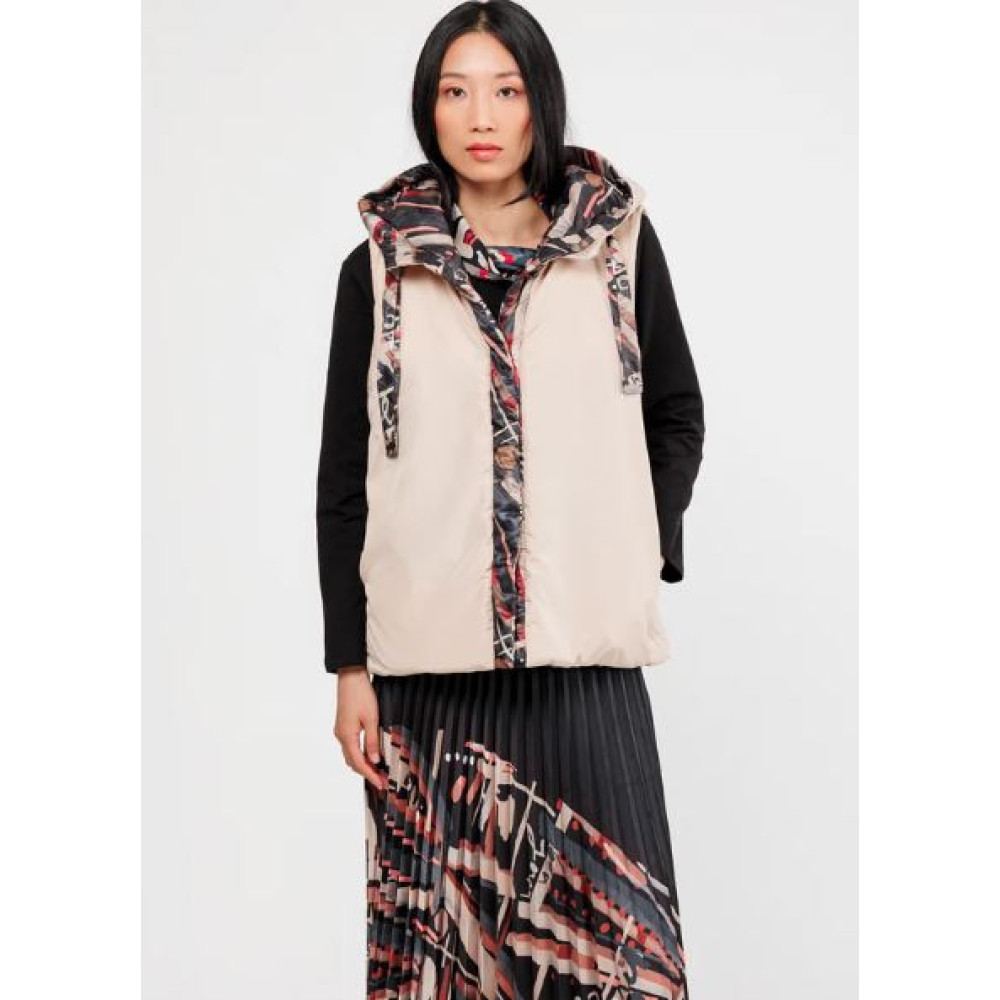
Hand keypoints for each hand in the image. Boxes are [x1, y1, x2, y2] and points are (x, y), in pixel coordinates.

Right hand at [333, 666, 386, 790]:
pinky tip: (370, 755)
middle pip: (352, 761)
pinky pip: (351, 746)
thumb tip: (375, 760)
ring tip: (378, 770)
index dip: (370, 775)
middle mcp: (340, 735)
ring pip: (351, 755)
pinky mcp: (343, 726)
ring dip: (363, 764)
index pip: (358, 763)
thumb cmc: (361, 695)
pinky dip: (360, 754)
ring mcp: (340, 731)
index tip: (381, 784)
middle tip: (382, 780)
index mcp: (346, 736)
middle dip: (366, 772)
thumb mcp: (372, 719)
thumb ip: (373, 741)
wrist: (350, 677)